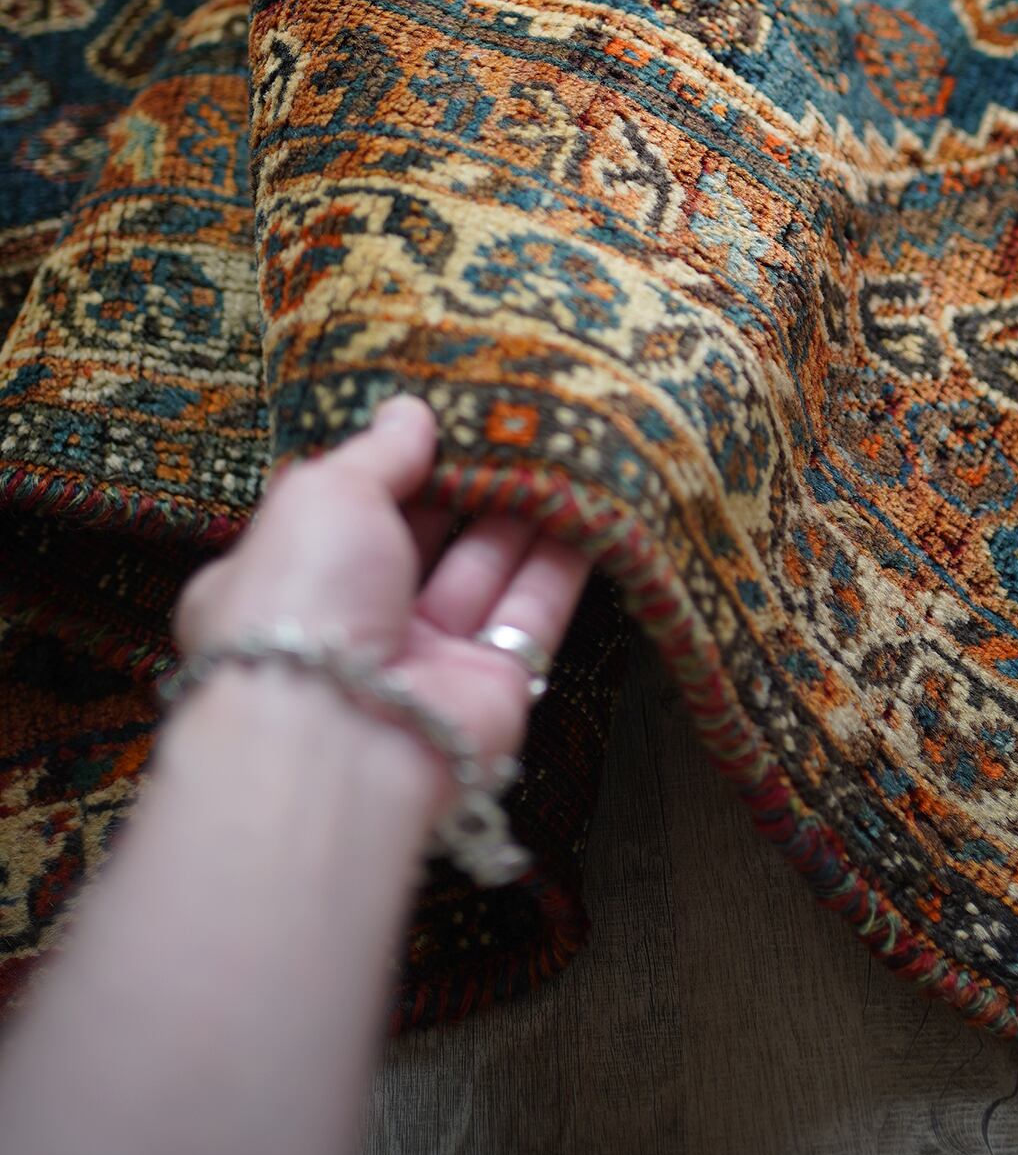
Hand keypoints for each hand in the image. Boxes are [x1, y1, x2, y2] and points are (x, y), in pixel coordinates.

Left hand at [173, 395, 588, 818]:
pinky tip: (594, 502)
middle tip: (516, 417)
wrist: (339, 743)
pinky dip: (564, 560)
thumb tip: (409, 411)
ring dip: (524, 509)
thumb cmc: (302, 603)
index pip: (341, 511)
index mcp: (285, 580)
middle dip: (466, 480)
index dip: (388, 463)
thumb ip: (376, 453)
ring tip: (567, 441)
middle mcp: (353, 623)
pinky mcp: (492, 687)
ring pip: (485, 568)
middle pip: (422, 538)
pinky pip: (532, 610)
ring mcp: (424, 658)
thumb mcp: (323, 496)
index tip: (438, 414)